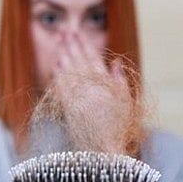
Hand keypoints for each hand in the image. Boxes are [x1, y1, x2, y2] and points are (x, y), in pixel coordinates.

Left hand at [51, 33, 134, 153]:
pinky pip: (62, 88)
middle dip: (71, 45)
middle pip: (79, 62)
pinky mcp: (70, 109)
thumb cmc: (121, 127)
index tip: (78, 34)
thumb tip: (116, 62)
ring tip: (59, 43)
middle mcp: (92, 90)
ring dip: (63, 55)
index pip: (93, 59)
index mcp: (107, 86)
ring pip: (69, 72)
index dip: (84, 45)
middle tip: (65, 32)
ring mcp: (80, 99)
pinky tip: (55, 66)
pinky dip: (58, 76)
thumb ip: (120, 81)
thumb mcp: (127, 103)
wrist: (108, 150)